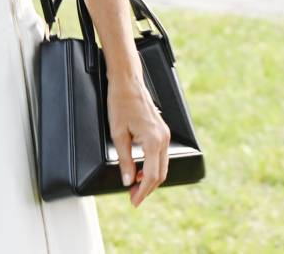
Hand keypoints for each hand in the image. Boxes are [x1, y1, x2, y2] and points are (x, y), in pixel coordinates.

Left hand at [104, 73, 171, 207]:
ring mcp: (165, 134)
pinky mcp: (162, 132)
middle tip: (133, 197)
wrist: (128, 82)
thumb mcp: (118, 134)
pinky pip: (161, 156)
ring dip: (150, 179)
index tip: (134, 201)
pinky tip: (140, 170)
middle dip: (147, 188)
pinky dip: (152, 167)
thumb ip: (125, 160)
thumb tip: (127, 180)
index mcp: (154, 140)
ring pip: (162, 166)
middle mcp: (163, 138)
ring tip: (134, 187)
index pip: (151, 175)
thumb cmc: (121, 103)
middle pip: (160, 173)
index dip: (142, 191)